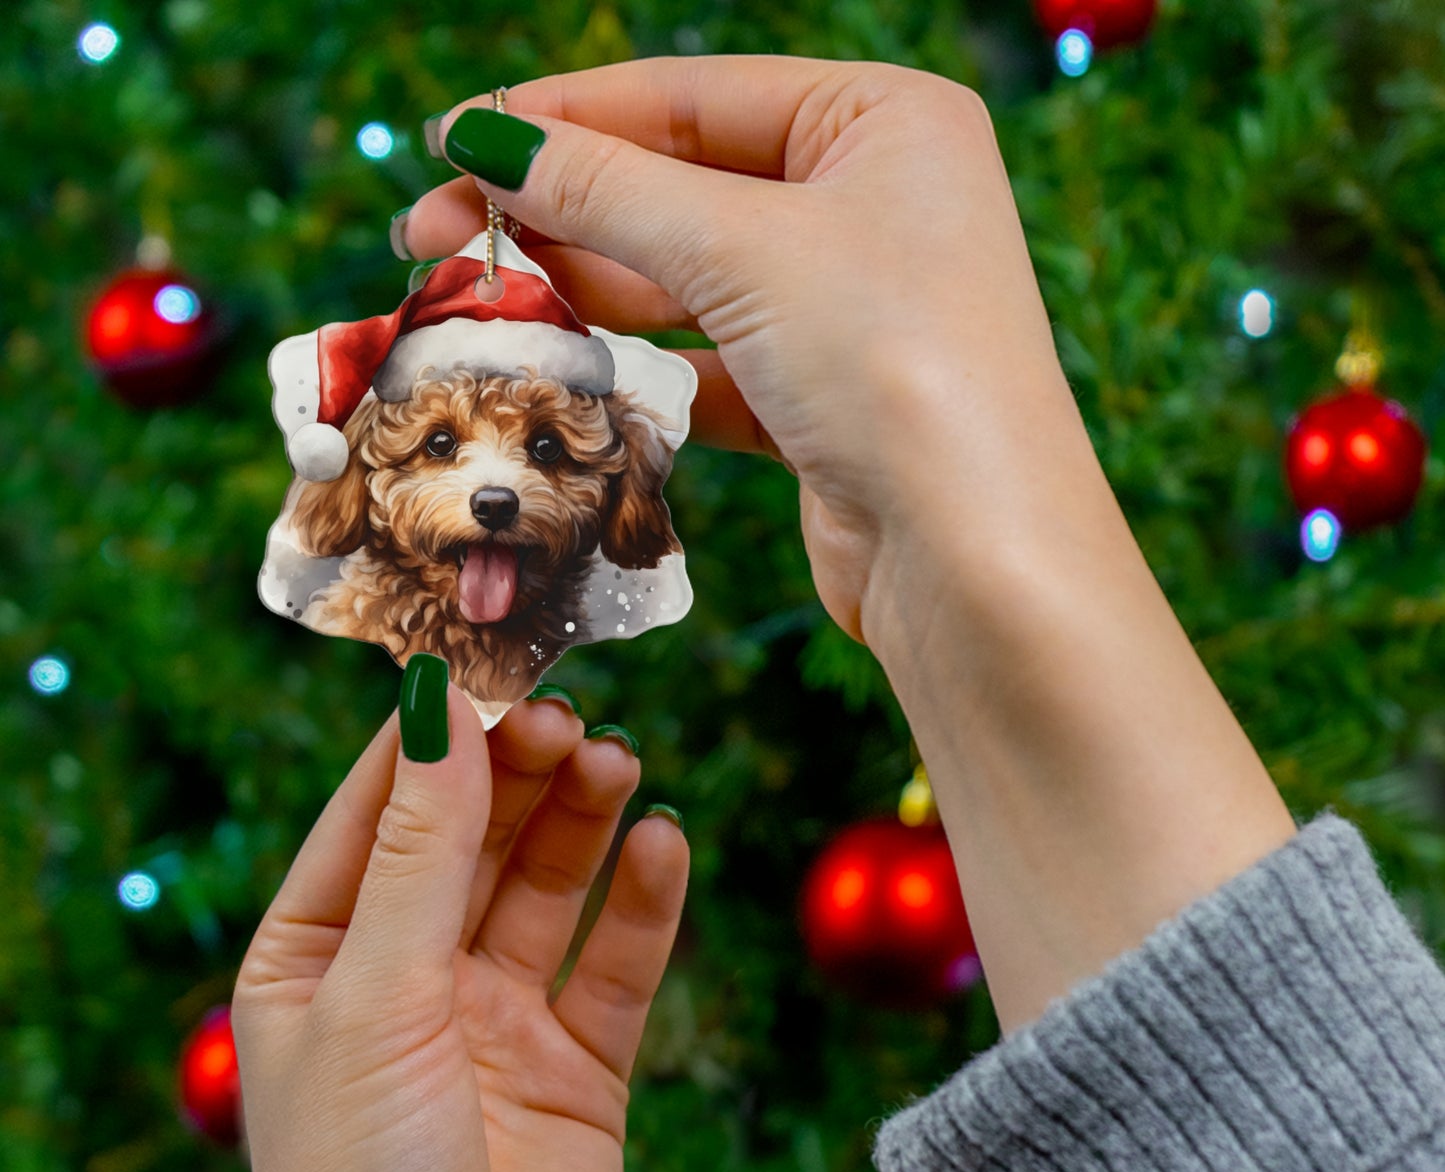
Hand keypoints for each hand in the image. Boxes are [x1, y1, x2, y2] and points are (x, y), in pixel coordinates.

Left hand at [233, 690, 687, 1171]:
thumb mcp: (374, 1001)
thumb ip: (417, 854)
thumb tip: (437, 711)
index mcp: (317, 959)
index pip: (376, 812)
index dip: (432, 739)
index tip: (490, 668)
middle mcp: (407, 980)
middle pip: (472, 839)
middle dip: (518, 774)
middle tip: (570, 719)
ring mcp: (497, 1023)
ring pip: (549, 886)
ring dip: (584, 821)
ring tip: (620, 763)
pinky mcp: (579, 1068)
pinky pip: (617, 963)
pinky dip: (644, 902)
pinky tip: (665, 843)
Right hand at [403, 57, 1094, 646]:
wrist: (973, 557)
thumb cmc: (894, 365)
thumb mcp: (743, 249)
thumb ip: (609, 190)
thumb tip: (488, 140)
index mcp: (882, 121)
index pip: (690, 98)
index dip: (562, 118)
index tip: (453, 142)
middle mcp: (871, 204)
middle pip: (679, 189)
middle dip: (557, 213)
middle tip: (431, 235)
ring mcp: (847, 308)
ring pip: (686, 282)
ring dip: (585, 293)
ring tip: (480, 303)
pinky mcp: (821, 401)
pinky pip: (708, 364)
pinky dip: (640, 370)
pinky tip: (566, 373)